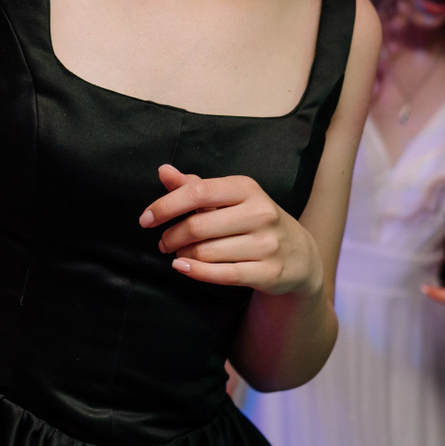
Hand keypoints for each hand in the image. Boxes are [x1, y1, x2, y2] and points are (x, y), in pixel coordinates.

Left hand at [141, 165, 320, 294]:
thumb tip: (164, 171)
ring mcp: (267, 244)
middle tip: (164, 242)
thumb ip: (195, 187)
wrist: (298, 254)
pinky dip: (195, 272)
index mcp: (247, 188)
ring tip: (179, 254)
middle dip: (171, 236)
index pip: (197, 192)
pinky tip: (182, 267)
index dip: (165, 206)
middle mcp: (260, 213)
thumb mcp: (230, 199)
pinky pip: (221, 274)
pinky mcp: (269, 272)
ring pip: (205, 252)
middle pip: (197, 226)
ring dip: (183, 255)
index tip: (146, 219)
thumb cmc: (254, 220)